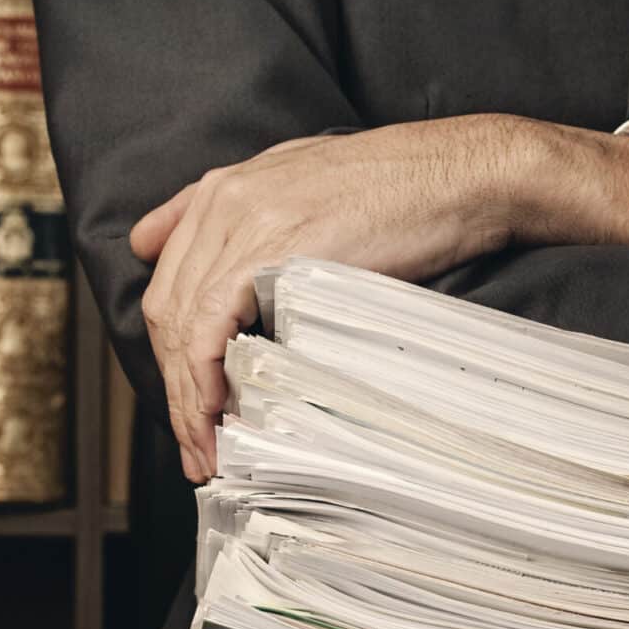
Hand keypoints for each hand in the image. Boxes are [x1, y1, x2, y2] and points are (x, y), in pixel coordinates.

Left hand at [131, 115, 628, 480]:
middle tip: (197, 448)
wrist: (463, 176)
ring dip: (189, 400)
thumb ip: (255, 221)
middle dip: (173, 389)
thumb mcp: (314, 190)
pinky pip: (209, 329)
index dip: (171, 355)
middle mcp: (222, 202)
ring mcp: (241, 222)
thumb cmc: (408, 190)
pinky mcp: (269, 248)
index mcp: (225, 188)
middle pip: (165, 311)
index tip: (191, 406)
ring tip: (209, 452)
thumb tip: (209, 264)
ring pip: (181, 328)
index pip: (170, 284)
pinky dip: (205, 382)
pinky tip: (217, 418)